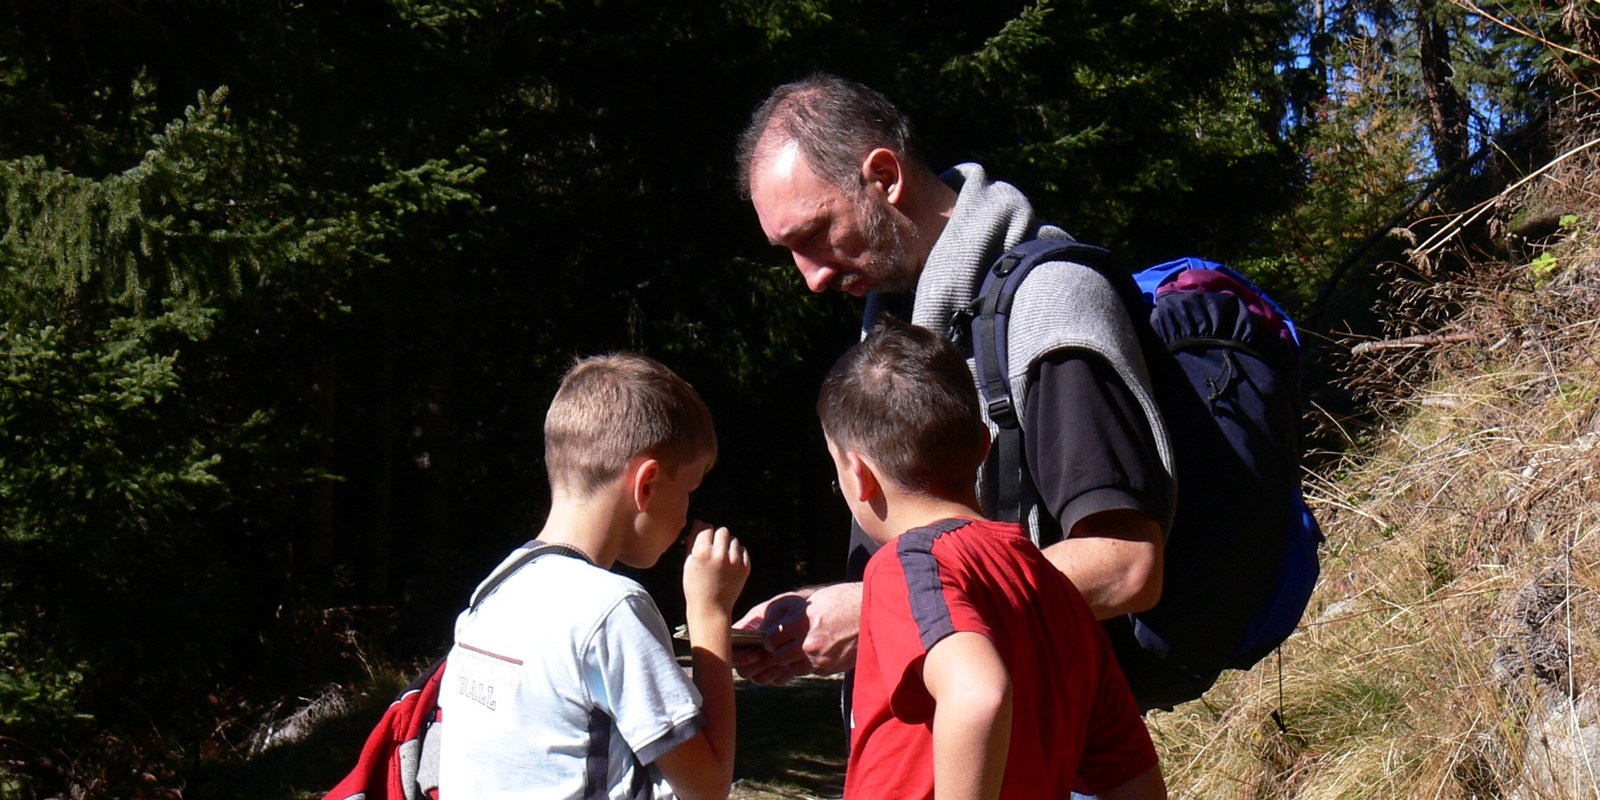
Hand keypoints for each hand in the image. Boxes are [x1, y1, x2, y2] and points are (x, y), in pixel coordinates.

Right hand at [682, 523, 749, 616]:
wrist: (711, 608)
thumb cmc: (695, 586)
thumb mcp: (688, 563)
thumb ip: (693, 540)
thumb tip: (699, 521)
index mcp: (702, 552)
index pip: (707, 527)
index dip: (704, 534)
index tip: (704, 542)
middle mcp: (720, 554)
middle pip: (723, 530)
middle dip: (718, 538)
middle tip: (713, 550)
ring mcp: (734, 561)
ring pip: (734, 540)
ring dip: (728, 546)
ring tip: (721, 560)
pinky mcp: (745, 567)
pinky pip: (742, 550)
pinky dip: (736, 555)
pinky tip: (729, 566)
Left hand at [732, 582, 861, 684]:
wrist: (877, 615)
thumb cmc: (847, 602)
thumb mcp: (819, 600)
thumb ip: (798, 615)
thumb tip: (780, 623)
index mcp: (803, 622)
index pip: (770, 639)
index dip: (769, 639)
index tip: (772, 637)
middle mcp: (808, 642)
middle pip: (778, 657)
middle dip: (777, 652)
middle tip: (782, 646)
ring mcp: (819, 658)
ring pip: (792, 667)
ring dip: (792, 660)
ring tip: (800, 649)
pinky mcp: (830, 668)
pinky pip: (810, 669)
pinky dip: (810, 663)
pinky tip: (819, 651)